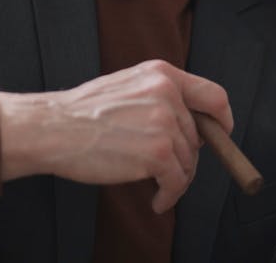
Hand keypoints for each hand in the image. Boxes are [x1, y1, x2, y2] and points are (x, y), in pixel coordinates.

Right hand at [0, 60, 232, 212]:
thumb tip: (191, 123)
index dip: (222, 119)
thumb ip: (159, 96)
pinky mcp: (157, 152)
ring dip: (175, 180)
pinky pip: (177, 182)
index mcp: (162, 74)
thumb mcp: (128, 86)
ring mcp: (164, 123)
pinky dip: (170, 196)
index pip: (214, 95)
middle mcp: (168, 93)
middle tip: (166, 170)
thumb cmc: (82, 113)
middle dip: (185, 157)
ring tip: (157, 187)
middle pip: (198, 136)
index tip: (221, 134)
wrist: (53, 128)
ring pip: (188, 161)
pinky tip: (157, 200)